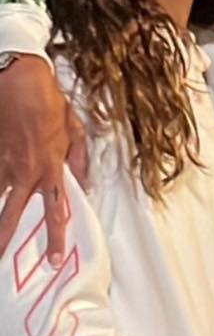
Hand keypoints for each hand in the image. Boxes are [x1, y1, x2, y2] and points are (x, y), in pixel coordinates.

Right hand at [0, 56, 86, 263]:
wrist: (16, 76)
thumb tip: (85, 184)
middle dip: (4, 239)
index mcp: (50, 167)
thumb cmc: (48, 100)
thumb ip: (79, 160)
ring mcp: (1, 162)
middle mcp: (24, 170)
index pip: (55, 210)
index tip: (54, 259)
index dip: (56, 237)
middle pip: (13, 214)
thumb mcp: (75, 129)